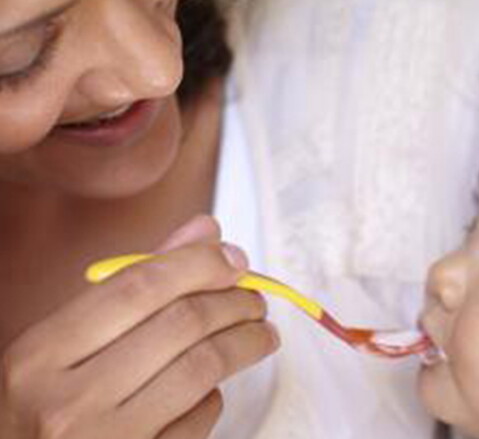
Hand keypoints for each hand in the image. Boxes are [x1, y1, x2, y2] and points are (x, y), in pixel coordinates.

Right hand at [0, 215, 278, 438]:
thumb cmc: (48, 405)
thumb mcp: (66, 344)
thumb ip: (135, 282)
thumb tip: (204, 233)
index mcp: (42, 355)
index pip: (138, 285)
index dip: (198, 263)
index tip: (234, 260)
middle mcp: (68, 401)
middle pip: (180, 324)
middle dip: (233, 302)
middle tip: (254, 298)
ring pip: (201, 369)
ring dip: (244, 342)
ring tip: (261, 332)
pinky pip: (199, 420)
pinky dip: (217, 394)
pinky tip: (216, 384)